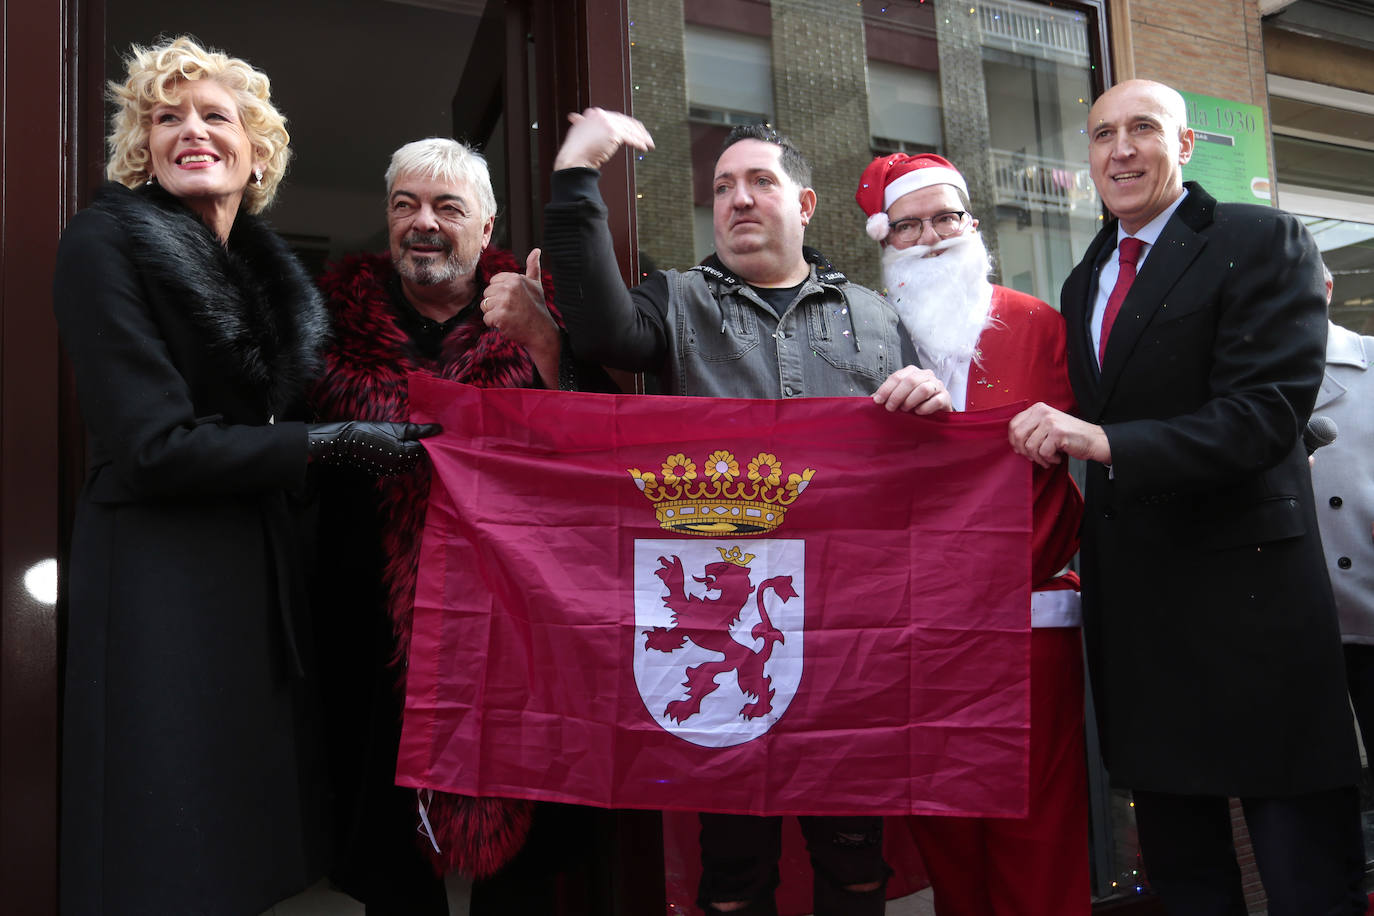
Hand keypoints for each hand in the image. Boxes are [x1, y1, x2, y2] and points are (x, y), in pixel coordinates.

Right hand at [307, 421, 441, 475]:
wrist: (345, 441)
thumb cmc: (370, 431)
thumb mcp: (396, 427)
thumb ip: (419, 430)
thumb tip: (439, 429)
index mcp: (406, 455)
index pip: (424, 446)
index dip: (422, 436)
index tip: (413, 427)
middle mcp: (401, 466)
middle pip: (417, 453)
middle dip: (413, 442)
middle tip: (401, 430)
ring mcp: (393, 470)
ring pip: (408, 458)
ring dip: (405, 448)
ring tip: (391, 436)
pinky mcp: (385, 471)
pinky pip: (398, 462)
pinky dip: (396, 453)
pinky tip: (386, 444)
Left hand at [482, 249, 559, 370]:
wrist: (541, 331)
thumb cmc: (537, 308)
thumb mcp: (536, 285)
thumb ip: (533, 267)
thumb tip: (536, 250)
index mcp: (515, 278)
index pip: (493, 282)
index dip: (501, 293)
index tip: (514, 300)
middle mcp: (509, 288)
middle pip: (487, 294)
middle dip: (496, 304)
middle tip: (512, 310)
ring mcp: (504, 302)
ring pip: (485, 306)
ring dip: (494, 314)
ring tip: (509, 316)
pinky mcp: (500, 316)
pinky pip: (486, 319)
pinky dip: (494, 324)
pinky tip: (507, 324)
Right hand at [553, 108, 654, 171]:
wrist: (572, 158)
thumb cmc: (575, 150)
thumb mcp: (578, 131)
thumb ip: (581, 123)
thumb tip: (574, 117)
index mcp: (595, 113)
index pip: (617, 118)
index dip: (628, 125)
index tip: (637, 131)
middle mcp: (602, 115)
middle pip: (626, 122)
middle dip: (638, 130)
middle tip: (647, 138)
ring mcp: (608, 123)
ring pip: (630, 130)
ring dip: (642, 137)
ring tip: (649, 145)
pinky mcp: (614, 132)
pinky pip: (630, 138)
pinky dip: (639, 143)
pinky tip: (645, 148)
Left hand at [872, 365, 952, 414]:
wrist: (935, 413)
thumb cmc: (914, 404)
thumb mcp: (899, 398)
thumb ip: (887, 396)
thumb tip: (872, 399)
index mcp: (912, 372)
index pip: (897, 376)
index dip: (885, 389)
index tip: (877, 401)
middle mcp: (926, 375)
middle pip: (910, 381)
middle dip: (897, 396)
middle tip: (890, 408)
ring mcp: (938, 385)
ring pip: (924, 389)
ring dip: (911, 401)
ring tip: (905, 410)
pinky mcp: (946, 397)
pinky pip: (936, 400)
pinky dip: (925, 408)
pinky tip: (918, 413)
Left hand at [1008, 402, 1109, 467]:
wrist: (1093, 439)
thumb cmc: (1068, 436)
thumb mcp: (1047, 426)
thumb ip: (1030, 429)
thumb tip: (1013, 444)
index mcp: (1038, 409)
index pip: (1013, 424)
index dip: (1014, 441)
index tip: (1020, 450)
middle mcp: (1043, 412)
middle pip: (1018, 436)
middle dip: (1024, 451)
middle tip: (1035, 457)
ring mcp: (1050, 422)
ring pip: (1030, 447)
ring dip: (1039, 458)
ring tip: (1049, 458)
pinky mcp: (1058, 433)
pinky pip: (1043, 453)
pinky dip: (1049, 460)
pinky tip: (1058, 457)